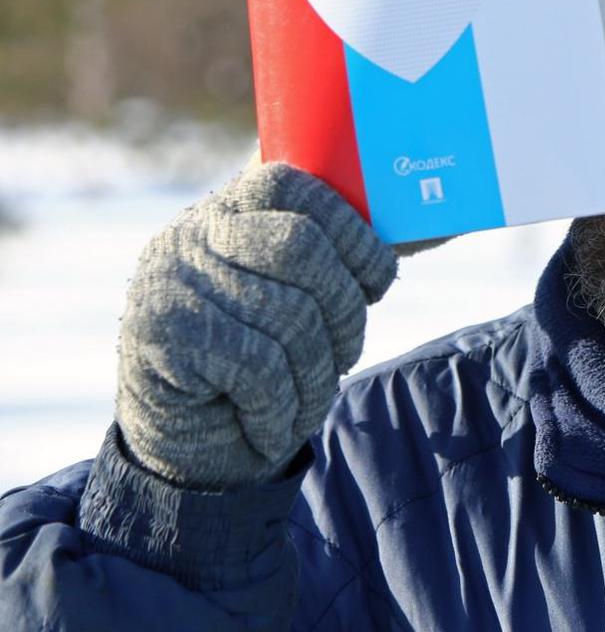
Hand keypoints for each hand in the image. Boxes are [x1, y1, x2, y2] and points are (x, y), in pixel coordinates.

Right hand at [115, 162, 396, 488]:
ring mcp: (170, 280)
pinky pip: (259, 364)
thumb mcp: (289, 297)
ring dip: (316, 374)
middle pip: (301, 247)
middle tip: (347, 353)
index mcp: (227, 210)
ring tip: (309, 400)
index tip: (378, 281)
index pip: (296, 186)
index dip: (354, 233)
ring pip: (290, 315)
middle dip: (345, 309)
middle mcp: (190, 234)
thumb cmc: (257, 363)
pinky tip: (273, 425)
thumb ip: (324, 259)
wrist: (180, 445)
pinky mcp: (162, 334)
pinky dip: (281, 405)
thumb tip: (415, 231)